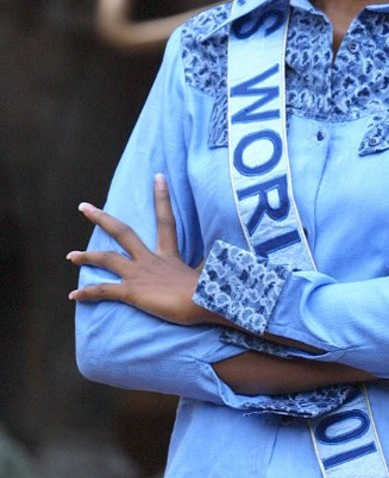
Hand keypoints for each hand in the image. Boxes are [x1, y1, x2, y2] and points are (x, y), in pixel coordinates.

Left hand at [67, 174, 215, 325]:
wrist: (204, 301)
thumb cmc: (211, 291)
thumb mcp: (211, 274)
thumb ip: (211, 266)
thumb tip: (230, 263)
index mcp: (169, 254)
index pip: (166, 219)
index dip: (162, 197)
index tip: (158, 176)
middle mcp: (151, 259)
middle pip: (122, 231)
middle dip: (102, 218)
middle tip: (84, 207)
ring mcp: (140, 274)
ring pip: (107, 258)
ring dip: (87, 256)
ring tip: (70, 256)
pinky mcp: (132, 291)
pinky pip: (104, 290)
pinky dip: (87, 293)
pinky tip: (73, 296)